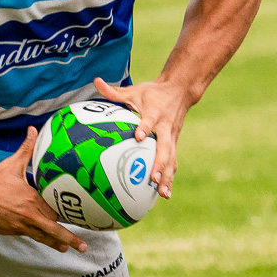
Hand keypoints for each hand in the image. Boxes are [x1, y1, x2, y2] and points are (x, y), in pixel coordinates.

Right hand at [0, 128, 86, 252]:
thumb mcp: (11, 165)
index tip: (74, 216)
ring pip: (40, 237)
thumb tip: (33, 131)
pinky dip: (32, 235)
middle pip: (53, 230)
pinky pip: (23, 235)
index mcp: (31, 200)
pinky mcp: (6, 232)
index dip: (62, 213)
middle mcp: (27, 216)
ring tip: (65, 248)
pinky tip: (36, 236)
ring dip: (54, 243)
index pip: (54, 212)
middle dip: (68, 238)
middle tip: (82, 246)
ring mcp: (17, 227)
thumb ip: (26, 150)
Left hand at [93, 77, 191, 198]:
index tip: (138, 137)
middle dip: (159, 164)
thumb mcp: (134, 90)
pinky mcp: (174, 144)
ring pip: (171, 159)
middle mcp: (165, 127)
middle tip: (152, 178)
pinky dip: (170, 178)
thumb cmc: (152, 92)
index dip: (144, 128)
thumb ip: (114, 91)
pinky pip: (172, 163)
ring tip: (163, 194)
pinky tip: (165, 194)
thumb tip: (96, 81)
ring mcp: (172, 138)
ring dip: (167, 177)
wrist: (180, 91)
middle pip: (164, 148)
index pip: (150, 121)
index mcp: (155, 112)